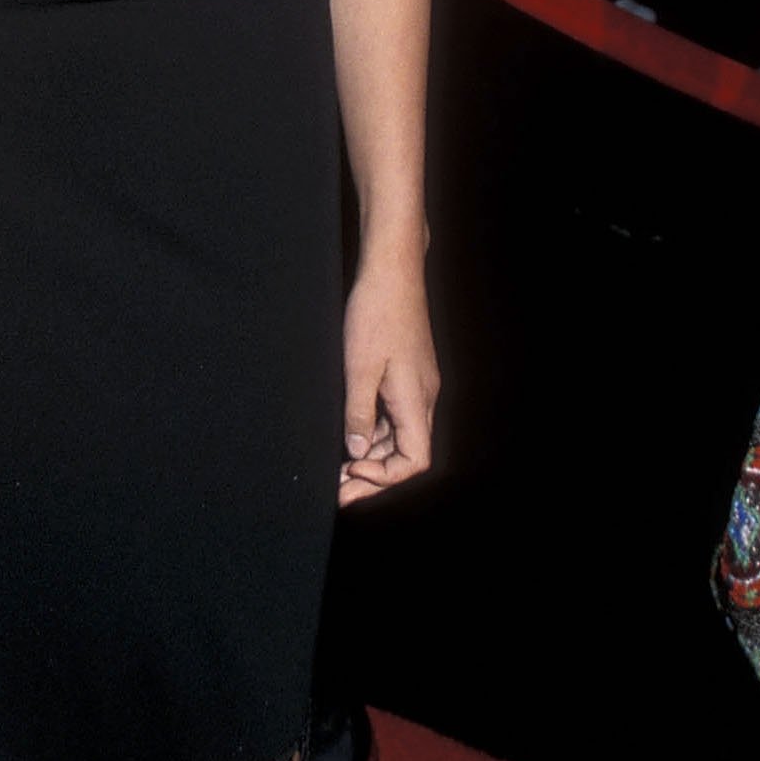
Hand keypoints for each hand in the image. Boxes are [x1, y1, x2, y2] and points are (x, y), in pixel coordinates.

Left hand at [339, 256, 437, 504]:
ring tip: (337, 468)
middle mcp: (422, 399)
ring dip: (370, 456)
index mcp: (416, 401)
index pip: (413, 462)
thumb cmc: (377, 314)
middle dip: (373, 476)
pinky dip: (372, 431)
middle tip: (337, 488)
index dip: (383, 478)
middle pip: (405, 455)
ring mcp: (415, 387)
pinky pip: (392, 416)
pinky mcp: (406, 376)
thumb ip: (358, 415)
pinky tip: (349, 434)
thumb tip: (356, 453)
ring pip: (398, 436)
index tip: (348, 475)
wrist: (392, 271)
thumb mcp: (359, 368)